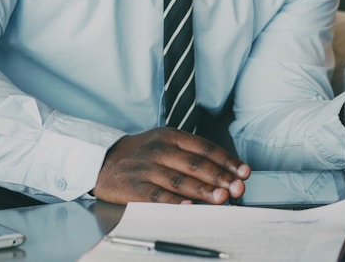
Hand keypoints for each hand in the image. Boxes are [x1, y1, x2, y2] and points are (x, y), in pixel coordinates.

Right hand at [92, 128, 250, 204]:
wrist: (101, 160)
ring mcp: (146, 168)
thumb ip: (191, 154)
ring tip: (221, 198)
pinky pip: (156, 196)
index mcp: (171, 136)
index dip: (227, 161)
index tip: (243, 172)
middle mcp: (159, 150)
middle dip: (220, 177)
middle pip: (196, 164)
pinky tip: (189, 208)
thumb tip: (225, 171)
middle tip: (237, 188)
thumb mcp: (165, 143)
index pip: (205, 148)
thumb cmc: (141, 154)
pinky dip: (174, 202)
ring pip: (179, 180)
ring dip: (203, 191)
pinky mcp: (133, 187)